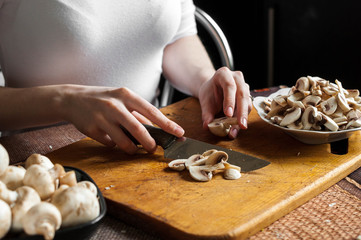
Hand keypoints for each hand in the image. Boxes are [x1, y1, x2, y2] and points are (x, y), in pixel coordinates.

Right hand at [59, 85, 183, 153]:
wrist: (73, 99)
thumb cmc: (103, 99)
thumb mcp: (122, 99)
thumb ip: (138, 113)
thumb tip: (158, 128)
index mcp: (126, 95)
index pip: (152, 111)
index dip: (167, 124)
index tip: (179, 132)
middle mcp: (115, 105)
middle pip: (138, 129)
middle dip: (149, 142)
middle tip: (153, 149)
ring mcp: (102, 117)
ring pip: (123, 141)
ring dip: (132, 149)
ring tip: (134, 149)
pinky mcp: (92, 129)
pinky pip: (109, 143)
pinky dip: (114, 144)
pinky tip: (110, 137)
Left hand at [198, 67, 251, 138]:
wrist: (213, 89)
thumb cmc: (209, 93)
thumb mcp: (204, 102)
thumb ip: (206, 114)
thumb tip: (206, 126)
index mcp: (223, 74)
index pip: (229, 86)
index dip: (230, 100)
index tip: (228, 114)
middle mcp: (236, 78)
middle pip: (242, 94)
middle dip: (241, 111)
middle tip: (240, 125)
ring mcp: (244, 85)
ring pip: (247, 101)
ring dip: (243, 117)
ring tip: (237, 129)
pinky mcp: (247, 95)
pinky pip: (247, 107)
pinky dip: (243, 118)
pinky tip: (238, 128)